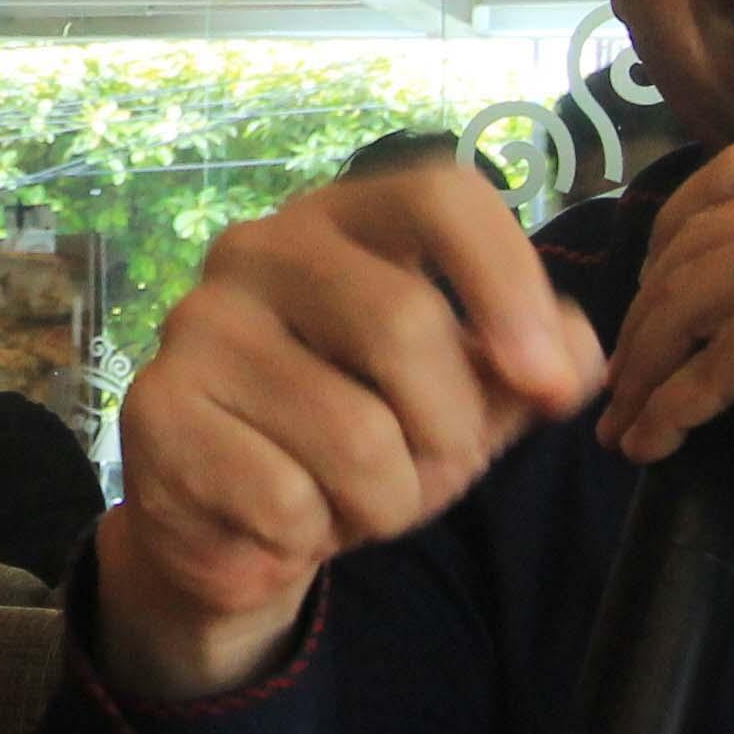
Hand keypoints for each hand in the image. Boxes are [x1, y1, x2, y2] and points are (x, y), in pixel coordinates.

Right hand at [87, 164, 602, 702]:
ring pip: (357, 436)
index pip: (440, 196)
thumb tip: (574, 356)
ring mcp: (198, 324)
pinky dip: (314, 537)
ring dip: (389, 503)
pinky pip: (289, 501)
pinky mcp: (158, 410)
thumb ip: (525, 365)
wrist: (232, 523)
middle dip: (453, 432)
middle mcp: (259, 248)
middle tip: (440, 472)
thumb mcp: (459, 397)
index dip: (508, 281)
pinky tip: (285, 522)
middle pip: (404, 321)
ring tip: (355, 501)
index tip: (550, 383)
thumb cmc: (357, 432)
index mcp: (343, 219)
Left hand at [589, 143, 733, 638]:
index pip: (733, 172)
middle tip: (627, 368)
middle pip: (697, 238)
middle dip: (648, 308)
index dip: (674, 228)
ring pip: (688, 301)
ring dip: (646, 365)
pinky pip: (704, 371)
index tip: (650, 288)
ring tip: (628, 416)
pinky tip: (653, 443)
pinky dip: (666, 411)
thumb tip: (695, 288)